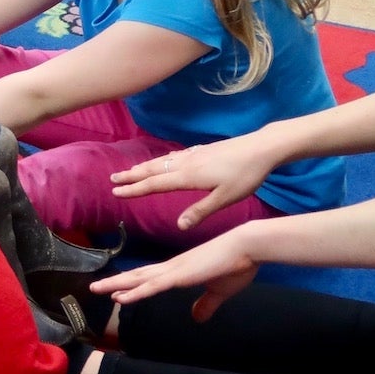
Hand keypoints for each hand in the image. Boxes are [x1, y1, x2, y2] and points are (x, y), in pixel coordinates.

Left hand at [89, 228, 260, 321]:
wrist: (249, 246)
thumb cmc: (237, 264)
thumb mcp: (219, 291)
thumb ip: (206, 304)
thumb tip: (196, 317)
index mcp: (181, 270)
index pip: (151, 278)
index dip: (133, 284)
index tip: (116, 290)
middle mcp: (172, 268)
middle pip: (138, 276)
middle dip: (116, 282)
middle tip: (95, 287)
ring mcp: (174, 270)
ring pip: (139, 279)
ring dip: (117, 285)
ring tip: (96, 289)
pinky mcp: (180, 275)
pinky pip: (152, 286)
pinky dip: (135, 292)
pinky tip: (120, 297)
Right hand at [111, 137, 278, 232]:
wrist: (261, 148)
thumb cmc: (245, 175)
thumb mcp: (224, 198)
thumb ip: (200, 212)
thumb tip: (178, 226)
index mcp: (188, 176)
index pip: (154, 184)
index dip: (134, 189)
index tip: (116, 192)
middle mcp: (186, 163)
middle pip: (153, 170)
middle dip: (132, 175)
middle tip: (113, 178)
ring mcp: (194, 154)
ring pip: (162, 161)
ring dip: (144, 166)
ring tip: (130, 170)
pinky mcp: (202, 150)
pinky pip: (174, 155)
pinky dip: (162, 160)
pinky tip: (164, 161)